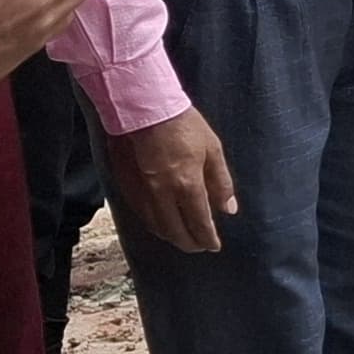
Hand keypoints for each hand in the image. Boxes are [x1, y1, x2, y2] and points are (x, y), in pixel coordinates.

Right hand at [109, 106, 236, 257]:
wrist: (143, 107)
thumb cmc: (183, 125)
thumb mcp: (212, 149)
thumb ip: (220, 182)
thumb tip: (228, 209)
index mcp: (186, 184)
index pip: (199, 223)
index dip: (207, 238)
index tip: (214, 245)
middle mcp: (162, 194)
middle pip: (176, 231)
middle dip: (190, 243)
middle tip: (200, 246)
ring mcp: (141, 192)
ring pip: (156, 227)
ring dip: (171, 236)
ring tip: (183, 237)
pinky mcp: (126, 186)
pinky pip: (142, 215)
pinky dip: (155, 225)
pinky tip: (162, 223)